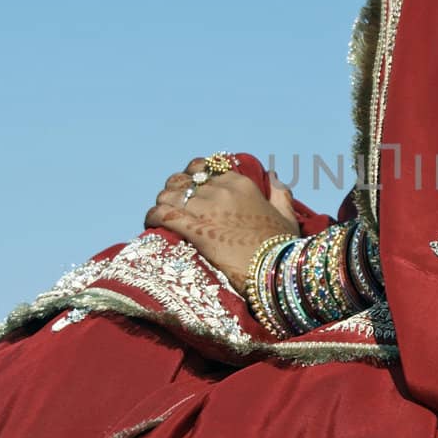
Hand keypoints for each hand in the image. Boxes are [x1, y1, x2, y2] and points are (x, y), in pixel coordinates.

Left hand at [145, 159, 299, 294]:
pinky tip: (150, 222)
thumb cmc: (284, 246)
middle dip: (173, 192)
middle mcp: (222, 191)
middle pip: (181, 181)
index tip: (188, 191)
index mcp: (241, 184)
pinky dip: (152, 216)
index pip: (203, 168)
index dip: (191, 178)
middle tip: (172, 207)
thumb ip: (280, 192)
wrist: (276, 270)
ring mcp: (207, 209)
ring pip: (168, 195)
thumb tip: (272, 176)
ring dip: (161, 204)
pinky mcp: (195, 230)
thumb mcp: (287, 215)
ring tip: (160, 216)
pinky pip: (163, 214)